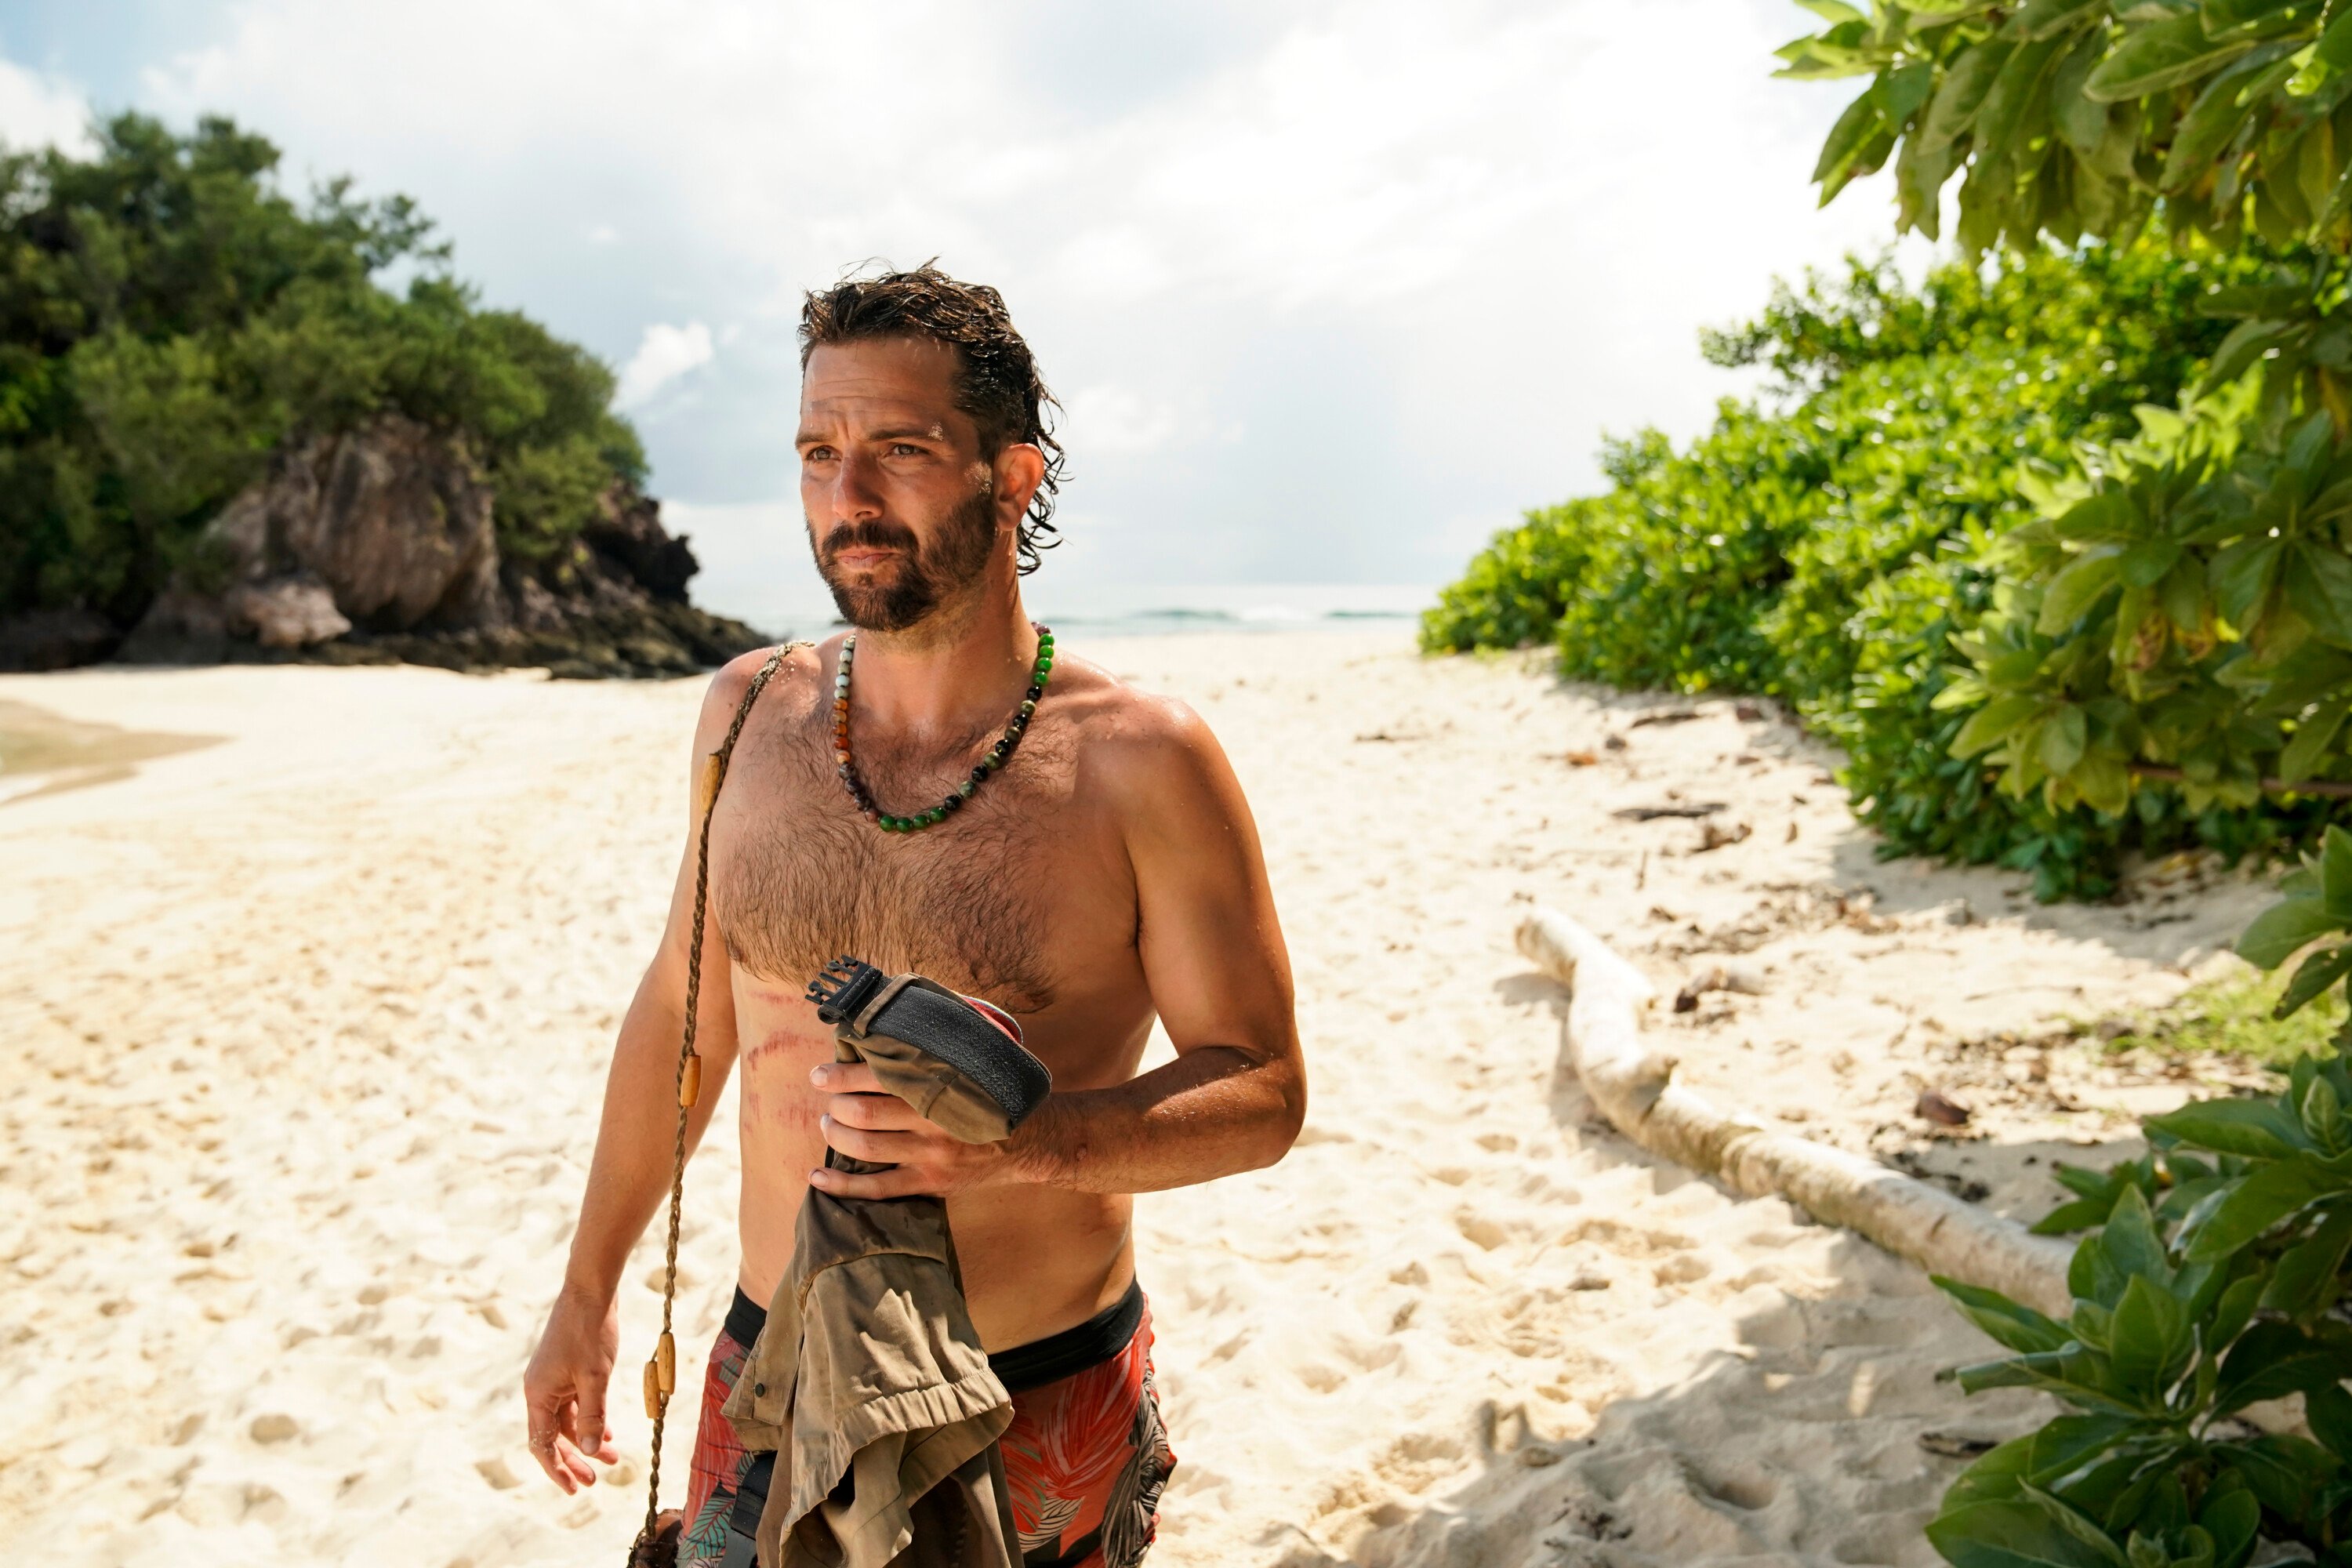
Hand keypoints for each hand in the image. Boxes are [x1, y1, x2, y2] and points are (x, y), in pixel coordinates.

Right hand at [523, 1286, 621, 1493]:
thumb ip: (592, 1415)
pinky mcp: (566, 1368)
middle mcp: (540, 1389)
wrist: (591, 1289)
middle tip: (594, 1480)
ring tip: (610, 1456)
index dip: (556, 1469)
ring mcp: (552, 1378)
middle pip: (553, 1436)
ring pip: (567, 1420)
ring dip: (586, 1438)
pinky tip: (606, 1431)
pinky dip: (589, 1418)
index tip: (574, 1489)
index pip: (542, 1444)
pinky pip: (575, 1403)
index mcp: (538, 1394)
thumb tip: (587, 1450)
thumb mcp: (595, 1377)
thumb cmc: (590, 1331)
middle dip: (573, 1459)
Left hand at [808, 1060, 1023, 1197]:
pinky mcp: (930, 1183)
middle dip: (835, 1105)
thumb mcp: (970, 1065)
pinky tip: (817, 1178)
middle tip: (827, 1099)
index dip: (842, 1074)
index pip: (879, 1077)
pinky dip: (842, 1185)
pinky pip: (878, 1189)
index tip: (820, 1073)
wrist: (1030, 1140)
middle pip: (865, 1113)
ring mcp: (931, 1156)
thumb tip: (882, 1033)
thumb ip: (932, 1054)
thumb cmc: (989, 1096)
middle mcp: (934, 1122)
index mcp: (942, 1085)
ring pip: (867, 1148)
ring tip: (827, 1124)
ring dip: (835, 1135)